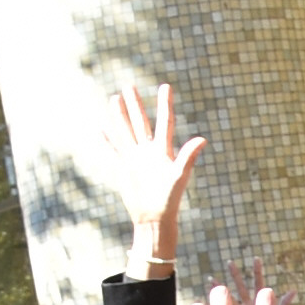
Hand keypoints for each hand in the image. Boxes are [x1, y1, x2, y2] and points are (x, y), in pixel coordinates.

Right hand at [95, 83, 206, 274]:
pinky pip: (114, 150)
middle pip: (140, 122)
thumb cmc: (169, 199)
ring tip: (114, 98)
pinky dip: (108, 140)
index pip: (165, 121)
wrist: (154, 218)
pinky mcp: (124, 168)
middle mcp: (148, 151)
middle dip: (135, 104)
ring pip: (125, 131)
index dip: (165, 104)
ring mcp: (135, 159)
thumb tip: (202, 139)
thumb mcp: (179, 176)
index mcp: (163, 151)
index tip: (165, 86)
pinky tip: (101, 128)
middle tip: (129, 86)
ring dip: (119, 116)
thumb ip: (188, 156)